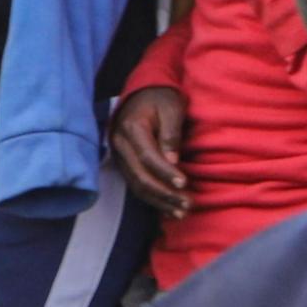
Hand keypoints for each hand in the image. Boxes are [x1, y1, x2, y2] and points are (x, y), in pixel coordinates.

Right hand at [109, 85, 190, 218]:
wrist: (141, 93)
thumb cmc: (161, 99)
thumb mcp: (171, 109)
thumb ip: (171, 134)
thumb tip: (173, 161)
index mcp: (132, 129)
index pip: (148, 156)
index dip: (166, 172)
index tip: (185, 183)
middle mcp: (120, 145)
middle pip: (140, 176)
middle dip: (164, 193)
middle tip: (187, 204)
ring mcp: (119, 156)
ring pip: (136, 185)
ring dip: (159, 201)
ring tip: (181, 212)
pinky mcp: (124, 163)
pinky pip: (135, 185)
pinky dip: (153, 198)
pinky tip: (169, 208)